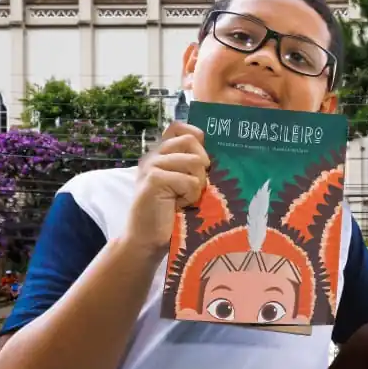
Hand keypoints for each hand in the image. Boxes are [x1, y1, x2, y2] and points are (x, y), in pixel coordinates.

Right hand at [126, 122, 208, 250]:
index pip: (178, 127)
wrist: (148, 241)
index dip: (196, 136)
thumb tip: (219, 152)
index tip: (203, 159)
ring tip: (185, 199)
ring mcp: (151, 166)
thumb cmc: (172, 215)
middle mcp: (154, 156)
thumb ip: (192, 165)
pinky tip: (179, 206)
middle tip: (194, 187)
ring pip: (194, 161)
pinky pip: (189, 181)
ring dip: (197, 184)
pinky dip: (191, 196)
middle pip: (191, 141)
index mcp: (161, 155)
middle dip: (202, 165)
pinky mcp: (153, 180)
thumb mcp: (184, 185)